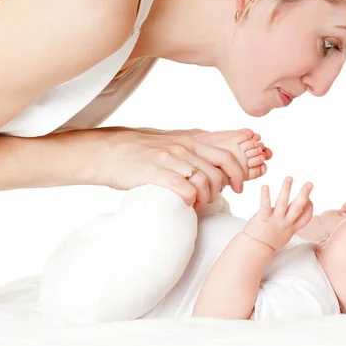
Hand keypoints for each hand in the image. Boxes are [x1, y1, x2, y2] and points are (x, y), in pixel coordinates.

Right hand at [87, 128, 245, 207]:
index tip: (237, 187)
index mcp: (189, 142)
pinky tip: (184, 204)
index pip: (226, 155)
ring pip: (205, 182)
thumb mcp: (168, 143)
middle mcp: (183, 148)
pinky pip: (185, 190)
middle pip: (219, 172)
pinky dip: (190, 201)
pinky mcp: (157, 173)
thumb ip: (188, 149)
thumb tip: (207, 159)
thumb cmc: (138, 152)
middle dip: (220, 191)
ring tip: (195, 204)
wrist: (107, 152)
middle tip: (210, 200)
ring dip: (204, 198)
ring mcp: (171, 160)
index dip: (237, 173)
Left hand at [244, 177, 313, 250]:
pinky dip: (265, 195)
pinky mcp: (263, 218)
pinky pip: (265, 205)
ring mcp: (275, 220)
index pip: (306, 216)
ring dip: (286, 189)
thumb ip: (291, 222)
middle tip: (310, 183)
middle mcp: (286, 223)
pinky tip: (265, 186)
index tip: (310, 198)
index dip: (309, 207)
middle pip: (298, 207)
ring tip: (289, 178)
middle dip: (304, 194)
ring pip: (283, 203)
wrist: (256, 249)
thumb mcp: (285, 233)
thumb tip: (296, 210)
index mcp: (292, 227)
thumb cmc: (270, 239)